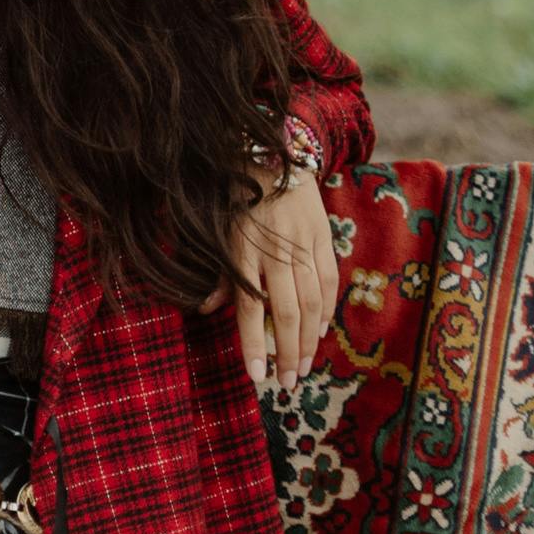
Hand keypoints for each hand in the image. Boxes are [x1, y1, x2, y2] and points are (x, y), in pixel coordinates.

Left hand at [220, 165, 338, 389]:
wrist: (274, 150)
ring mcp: (303, 243)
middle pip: (287, 312)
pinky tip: (320, 332)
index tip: (255, 376)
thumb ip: (219, 272)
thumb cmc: (239, 194)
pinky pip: (329, 281)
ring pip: (312, 302)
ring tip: (304, 367)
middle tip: (287, 384)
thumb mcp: (219, 228)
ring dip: (308, 341)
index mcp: (244, 248)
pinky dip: (327, 311)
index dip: (253, 344)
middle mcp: (276, 248)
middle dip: (287, 353)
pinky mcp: (324, 236)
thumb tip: (205, 310)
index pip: (250, 307)